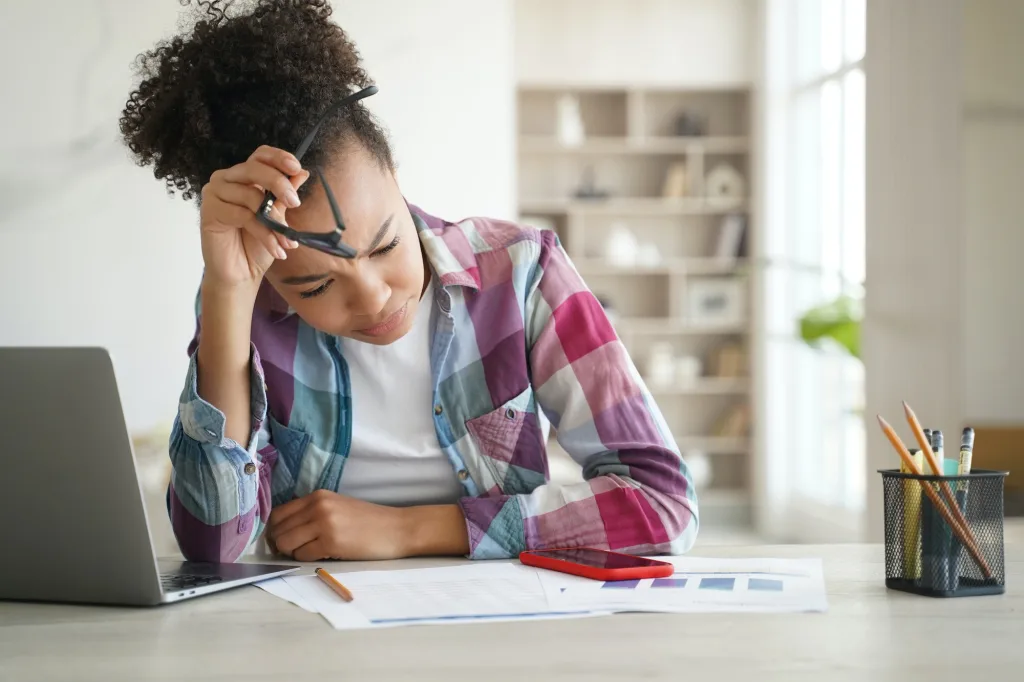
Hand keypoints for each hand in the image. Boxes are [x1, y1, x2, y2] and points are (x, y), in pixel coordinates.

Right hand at [198, 145, 310, 288]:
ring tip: (287, 242)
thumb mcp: (277, 218)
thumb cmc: (257, 245)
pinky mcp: (209, 211)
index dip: (278, 158)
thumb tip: (302, 173)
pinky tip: (276, 249)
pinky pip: (243, 216)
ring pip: (250, 196)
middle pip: (254, 169)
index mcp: (245, 177)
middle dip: (278, 184)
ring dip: (274, 222)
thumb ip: (285, 195)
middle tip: (295, 203)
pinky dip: (264, 234)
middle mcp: (227, 179)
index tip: (296, 168)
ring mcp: (215, 193)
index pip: (260, 156)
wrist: (240, 274)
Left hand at [266, 489, 412, 561]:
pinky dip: (305, 559)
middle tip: (294, 551)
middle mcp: (318, 506)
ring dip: (292, 553)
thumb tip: (284, 531)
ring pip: (285, 543)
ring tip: (309, 553)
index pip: (278, 513)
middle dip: (280, 544)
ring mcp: (324, 523)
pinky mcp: (331, 542)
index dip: (275, 530)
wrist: (398, 528)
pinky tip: (321, 556)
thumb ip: (313, 512)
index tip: (283, 540)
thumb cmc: (369, 521)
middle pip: (278, 529)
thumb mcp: (338, 507)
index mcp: (318, 496)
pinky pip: (302, 555)